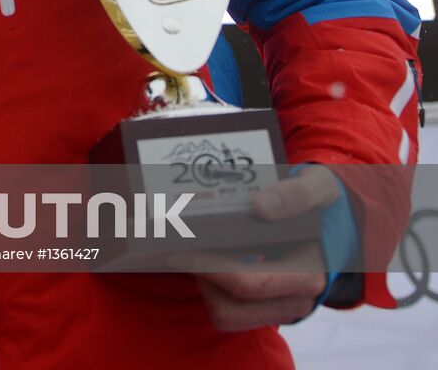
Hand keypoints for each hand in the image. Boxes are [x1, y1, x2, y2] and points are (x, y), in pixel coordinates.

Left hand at [177, 166, 339, 330]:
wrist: (326, 220)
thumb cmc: (317, 202)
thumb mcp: (318, 187)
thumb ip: (297, 194)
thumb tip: (262, 208)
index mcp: (307, 274)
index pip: (248, 285)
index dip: (209, 268)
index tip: (182, 244)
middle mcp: (293, 299)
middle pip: (229, 307)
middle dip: (199, 275)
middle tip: (175, 246)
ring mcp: (277, 308)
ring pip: (224, 314)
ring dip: (203, 285)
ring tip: (189, 252)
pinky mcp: (262, 309)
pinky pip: (227, 312)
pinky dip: (210, 290)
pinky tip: (202, 260)